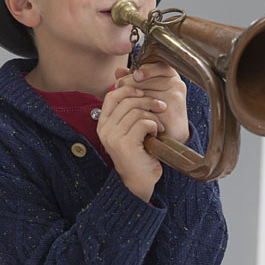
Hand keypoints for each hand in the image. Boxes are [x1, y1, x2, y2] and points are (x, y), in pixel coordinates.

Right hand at [97, 84, 164, 201]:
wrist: (140, 181)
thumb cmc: (138, 152)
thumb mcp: (129, 128)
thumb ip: (128, 110)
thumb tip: (128, 82)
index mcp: (103, 124)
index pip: (111, 95)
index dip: (129, 89)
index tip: (143, 92)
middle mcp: (104, 129)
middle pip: (127, 101)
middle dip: (148, 100)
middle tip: (161, 106)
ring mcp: (113, 137)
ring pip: (137, 111)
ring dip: (153, 116)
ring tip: (159, 126)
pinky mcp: (125, 144)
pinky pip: (143, 123)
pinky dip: (154, 125)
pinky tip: (157, 134)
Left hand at [115, 62, 189, 143]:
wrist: (170, 133)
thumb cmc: (155, 109)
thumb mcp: (144, 91)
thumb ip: (132, 80)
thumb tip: (119, 70)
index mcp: (170, 75)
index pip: (158, 65)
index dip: (145, 69)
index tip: (134, 74)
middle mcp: (176, 83)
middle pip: (149, 78)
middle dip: (131, 82)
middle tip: (118, 87)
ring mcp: (175, 96)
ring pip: (147, 91)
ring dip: (133, 96)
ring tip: (123, 100)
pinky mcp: (172, 110)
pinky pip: (150, 105)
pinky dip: (139, 108)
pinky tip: (132, 111)